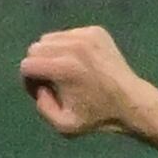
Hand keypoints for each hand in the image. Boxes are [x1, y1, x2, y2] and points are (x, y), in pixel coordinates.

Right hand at [20, 24, 157, 137]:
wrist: (131, 101)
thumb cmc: (96, 116)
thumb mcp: (63, 125)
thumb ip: (41, 107)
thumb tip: (39, 86)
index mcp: (63, 67)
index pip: (26, 65)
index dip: (29, 81)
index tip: (44, 91)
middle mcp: (73, 46)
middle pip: (35, 48)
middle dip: (39, 66)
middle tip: (53, 81)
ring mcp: (86, 35)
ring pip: (49, 38)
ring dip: (51, 54)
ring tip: (66, 70)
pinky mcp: (96, 31)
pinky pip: (67, 34)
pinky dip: (67, 47)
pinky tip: (81, 62)